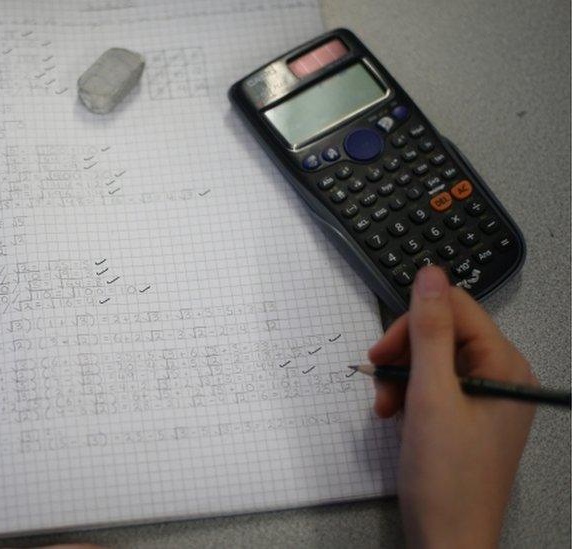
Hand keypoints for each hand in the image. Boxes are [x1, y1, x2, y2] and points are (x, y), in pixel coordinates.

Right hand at [369, 266, 534, 547]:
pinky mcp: (467, 419)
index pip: (457, 310)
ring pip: (433, 361)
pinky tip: (393, 415)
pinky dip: (408, 397)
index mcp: (505, 367)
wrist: (448, 541)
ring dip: (400, 377)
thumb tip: (431, 274)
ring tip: (384, 407)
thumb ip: (429, 331)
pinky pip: (434, 387)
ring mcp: (485, 400)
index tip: (382, 350)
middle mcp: (501, 378)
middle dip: (404, 354)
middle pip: (443, 334)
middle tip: (378, 379)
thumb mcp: (431, 396)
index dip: (414, 323)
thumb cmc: (446, 478)